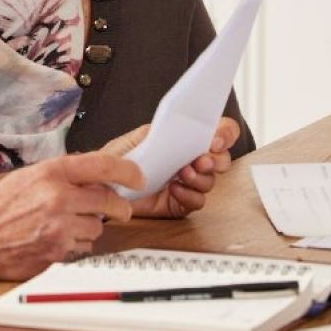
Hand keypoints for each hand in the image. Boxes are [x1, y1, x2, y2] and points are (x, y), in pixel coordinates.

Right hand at [0, 152, 143, 281]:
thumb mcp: (26, 178)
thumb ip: (60, 174)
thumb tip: (95, 175)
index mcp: (49, 173)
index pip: (102, 165)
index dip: (127, 170)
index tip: (137, 177)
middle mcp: (56, 198)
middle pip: (109, 201)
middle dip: (118, 207)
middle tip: (119, 210)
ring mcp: (58, 227)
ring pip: (98, 227)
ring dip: (88, 227)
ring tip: (63, 225)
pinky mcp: (57, 253)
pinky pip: (84, 248)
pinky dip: (75, 245)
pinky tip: (54, 240)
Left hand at [101, 117, 241, 218]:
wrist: (104, 184)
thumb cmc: (120, 159)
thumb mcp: (139, 137)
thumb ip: (162, 131)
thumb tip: (182, 128)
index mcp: (184, 140)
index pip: (217, 132)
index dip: (225, 134)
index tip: (216, 140)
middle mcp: (190, 161)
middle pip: (221, 159)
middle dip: (216, 160)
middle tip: (201, 161)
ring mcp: (187, 182)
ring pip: (210, 181)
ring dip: (200, 178)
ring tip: (182, 174)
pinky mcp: (181, 202)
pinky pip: (197, 201)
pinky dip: (188, 195)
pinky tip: (174, 189)